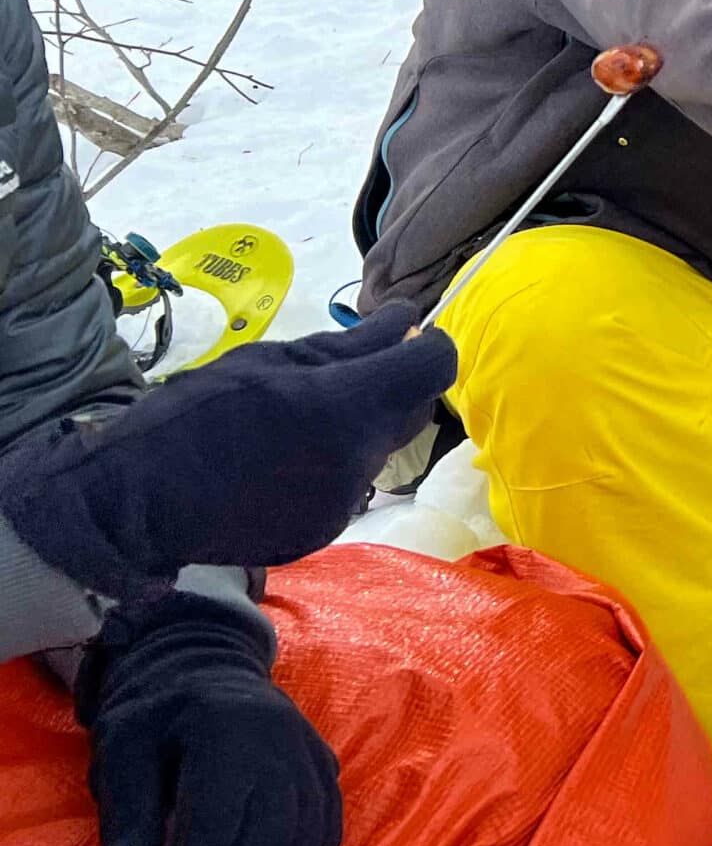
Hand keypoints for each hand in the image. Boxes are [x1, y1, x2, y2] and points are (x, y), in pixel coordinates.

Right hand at [0, 304, 455, 599]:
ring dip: (355, 429)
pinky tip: (278, 463)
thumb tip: (406, 316)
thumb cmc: (199, 414)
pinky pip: (347, 484)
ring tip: (292, 424)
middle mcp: (363, 457)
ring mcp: (347, 500)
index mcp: (351, 406)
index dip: (429, 345)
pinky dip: (329, 466)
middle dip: (390, 386)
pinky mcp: (326, 529)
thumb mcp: (272, 361)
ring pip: (378, 448)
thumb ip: (350, 343)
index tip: (409, 335)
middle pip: (411, 409)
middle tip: (342, 374)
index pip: (435, 367)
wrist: (141, 501)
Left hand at [77, 591, 341, 845]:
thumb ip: (127, 819)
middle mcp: (282, 744)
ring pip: (306, 845)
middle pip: (269, 842)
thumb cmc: (156, 719)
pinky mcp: (330, 775)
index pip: (215, 825)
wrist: (209, 668)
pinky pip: (328, 839)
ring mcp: (313, 759)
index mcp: (226, 732)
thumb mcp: (123, 754)